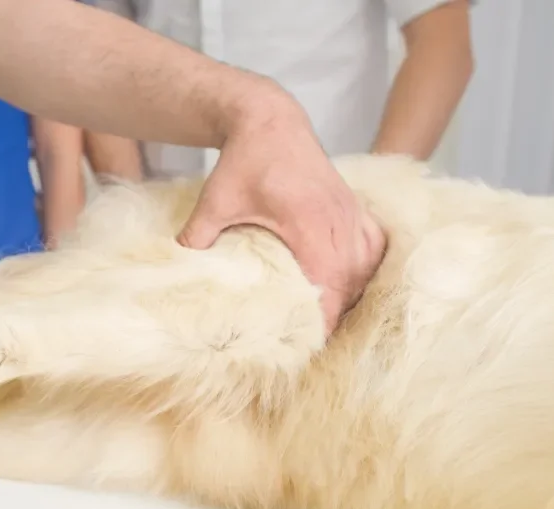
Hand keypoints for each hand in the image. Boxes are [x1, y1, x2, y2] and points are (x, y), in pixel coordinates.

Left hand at [177, 92, 386, 334]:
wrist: (271, 121)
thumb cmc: (245, 160)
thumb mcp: (215, 200)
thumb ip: (198, 235)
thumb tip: (180, 265)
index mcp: (308, 222)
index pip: (328, 281)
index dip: (324, 316)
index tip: (313, 341)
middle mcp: (337, 219)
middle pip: (350, 280)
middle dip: (336, 312)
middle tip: (314, 338)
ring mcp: (350, 212)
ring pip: (365, 266)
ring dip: (351, 292)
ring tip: (330, 317)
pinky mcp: (354, 206)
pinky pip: (373, 246)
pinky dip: (365, 268)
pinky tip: (352, 283)